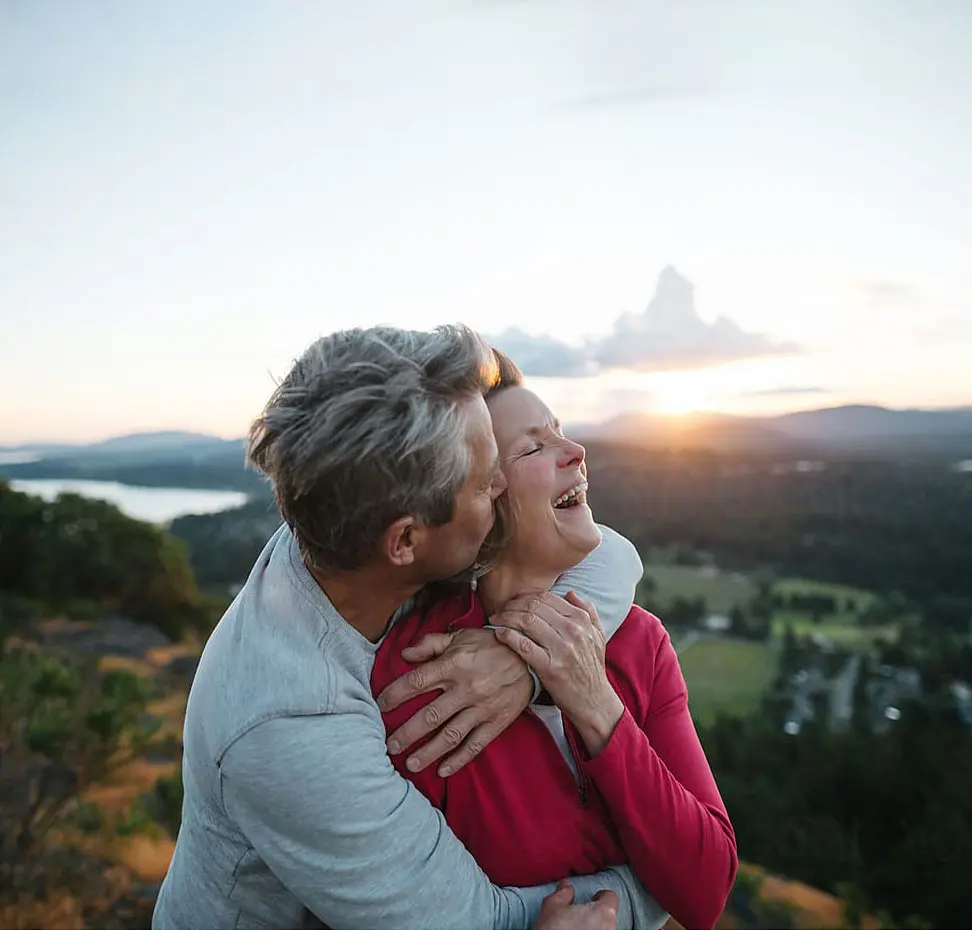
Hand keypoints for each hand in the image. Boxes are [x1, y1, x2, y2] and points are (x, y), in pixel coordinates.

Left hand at [376, 627, 532, 776]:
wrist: (530, 656)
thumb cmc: (490, 645)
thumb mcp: (460, 636)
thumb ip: (431, 644)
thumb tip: (404, 654)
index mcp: (453, 665)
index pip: (416, 682)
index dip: (394, 695)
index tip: (380, 706)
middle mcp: (465, 689)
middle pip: (430, 716)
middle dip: (406, 734)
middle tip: (389, 746)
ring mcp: (481, 708)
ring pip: (450, 736)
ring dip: (428, 753)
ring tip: (410, 764)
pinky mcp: (496, 722)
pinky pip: (474, 745)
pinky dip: (458, 760)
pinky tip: (442, 770)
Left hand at [492, 591, 623, 755]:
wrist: (594, 702)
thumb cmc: (592, 669)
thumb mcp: (598, 636)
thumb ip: (587, 611)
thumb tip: (570, 593)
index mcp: (581, 620)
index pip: (546, 598)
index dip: (525, 596)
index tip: (513, 602)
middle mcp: (573, 631)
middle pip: (533, 606)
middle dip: (512, 605)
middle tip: (499, 610)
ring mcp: (561, 649)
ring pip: (527, 621)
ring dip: (506, 617)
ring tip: (495, 620)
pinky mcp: (549, 667)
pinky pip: (523, 645)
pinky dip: (507, 636)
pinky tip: (499, 633)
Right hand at [534, 881, 619, 929]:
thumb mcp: (552, 907)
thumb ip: (563, 893)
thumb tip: (565, 887)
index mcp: (603, 913)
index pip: (610, 897)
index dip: (600, 896)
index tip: (593, 897)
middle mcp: (610, 928)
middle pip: (607, 916)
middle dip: (595, 914)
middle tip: (579, 916)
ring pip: (603, 929)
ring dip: (593, 928)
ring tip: (576, 929)